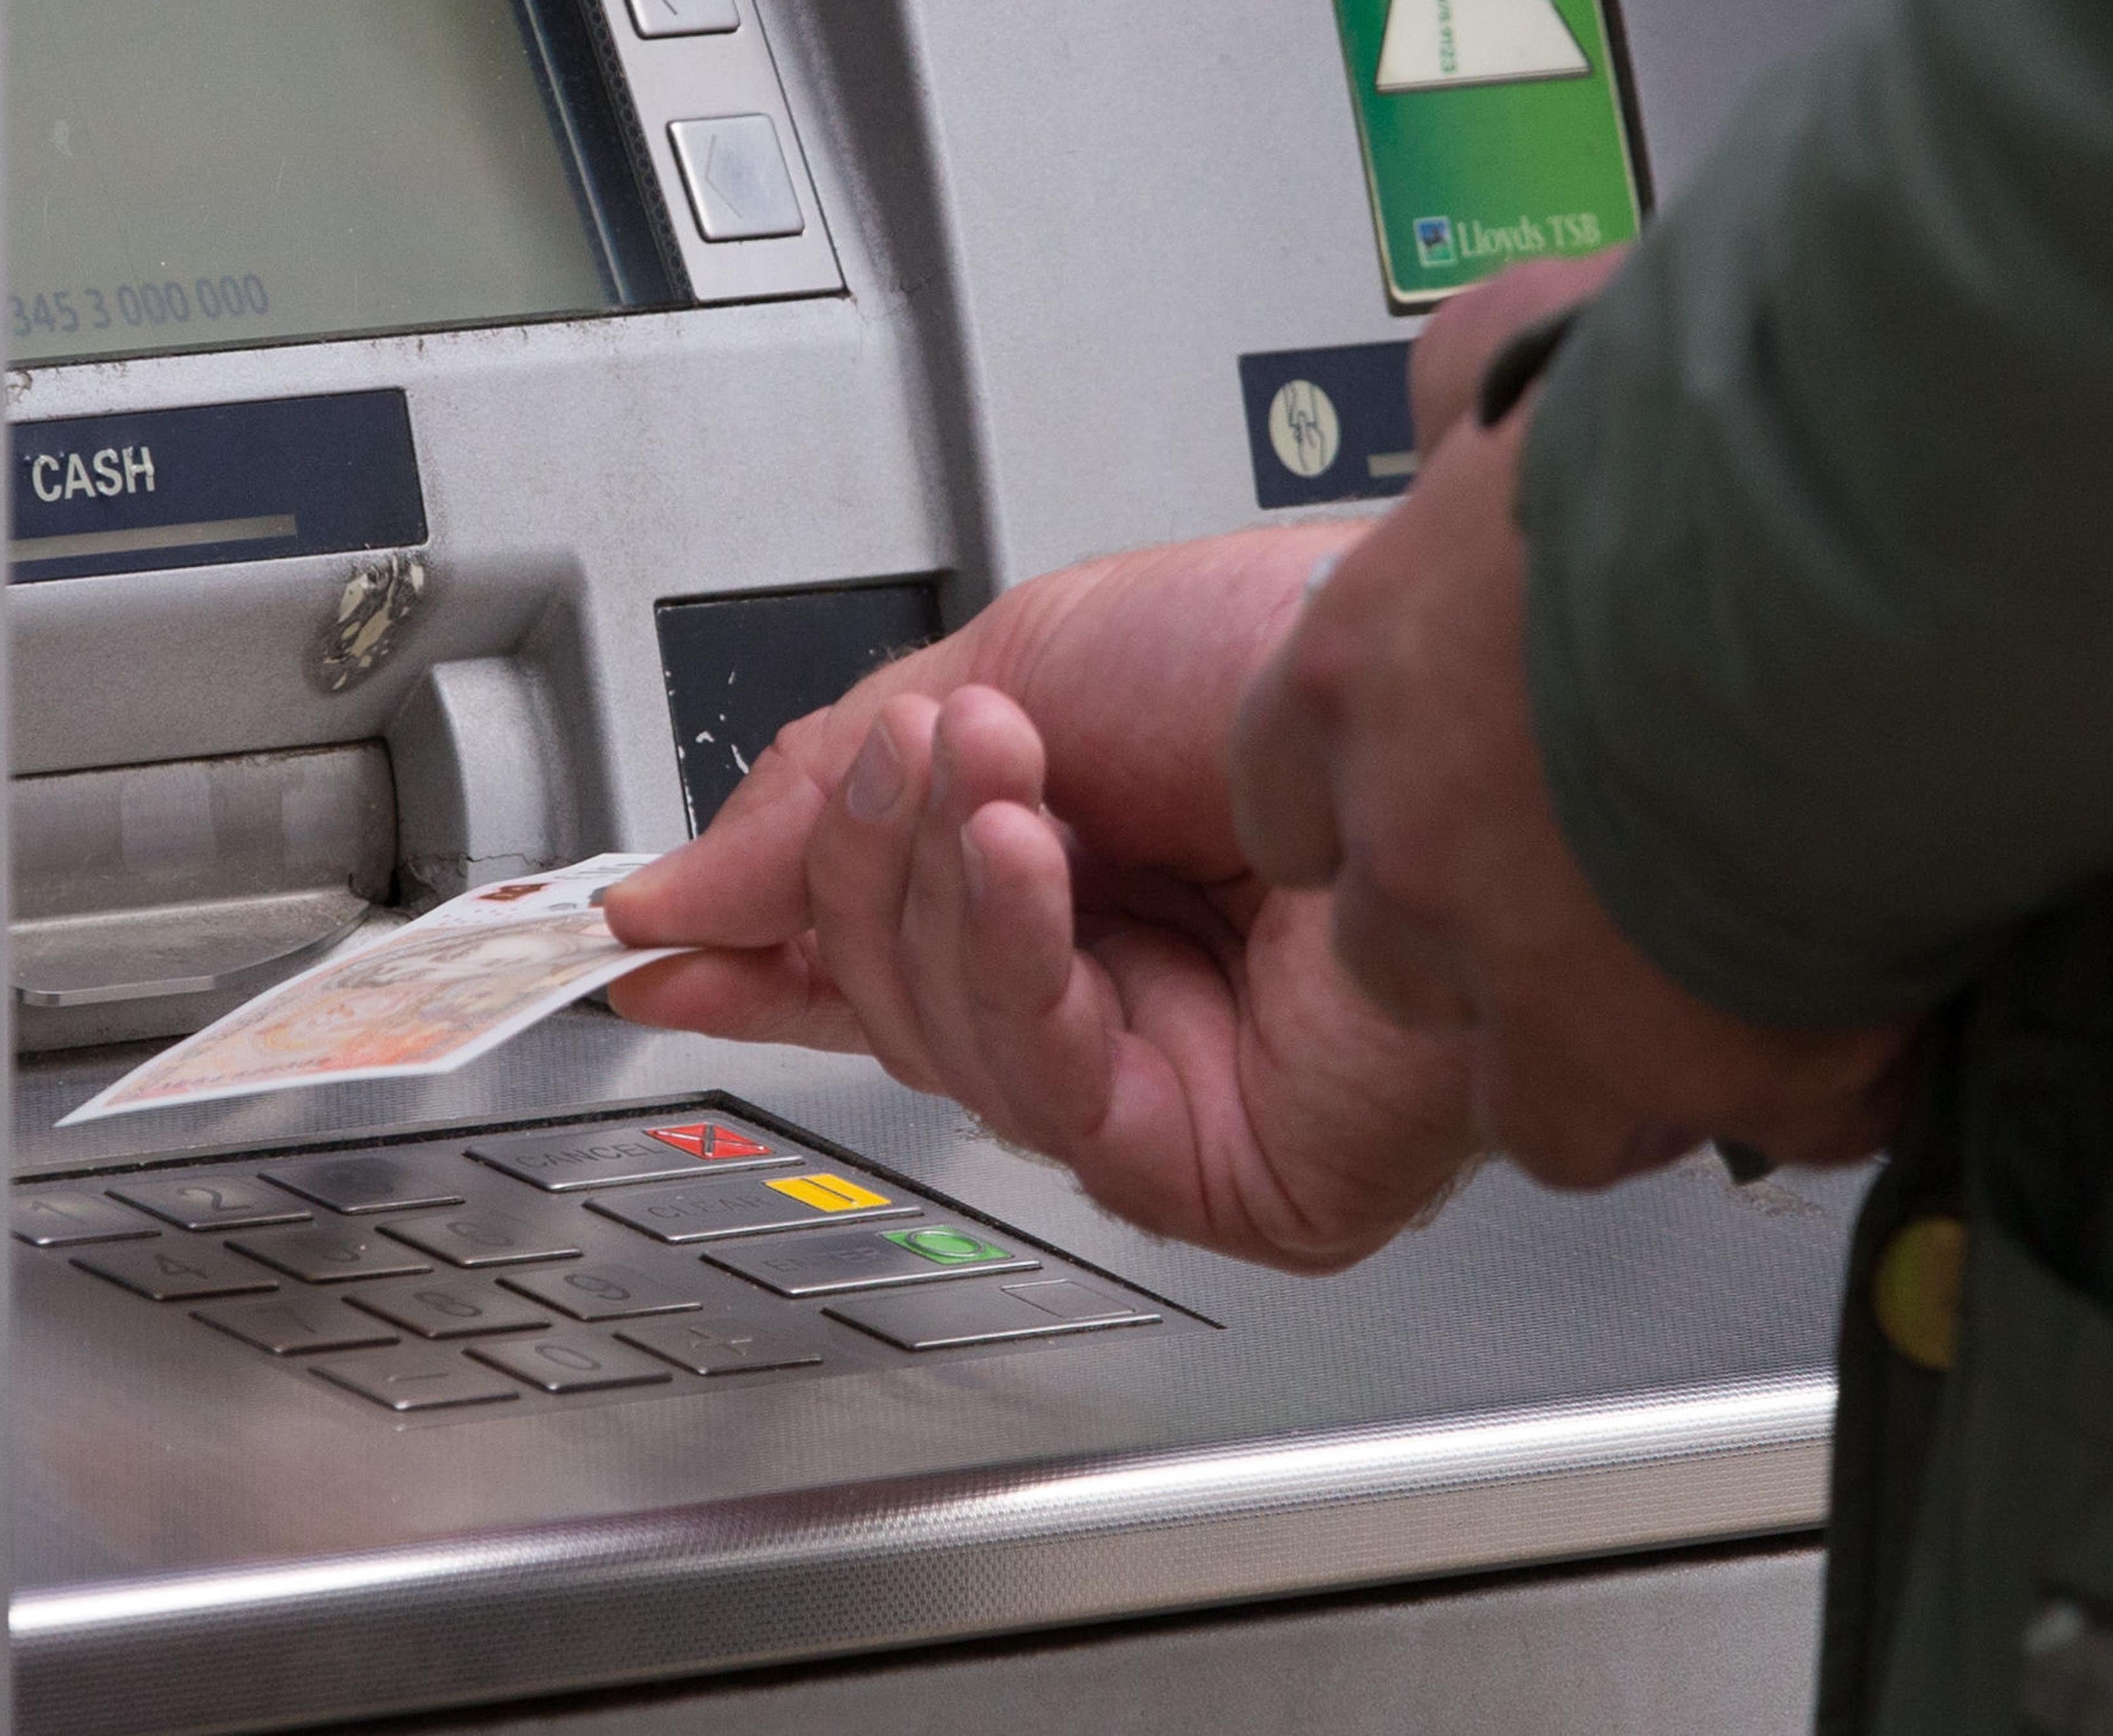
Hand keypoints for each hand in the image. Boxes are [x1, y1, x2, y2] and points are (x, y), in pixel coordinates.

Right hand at [604, 528, 1477, 1270]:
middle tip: (922, 754)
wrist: (1466, 687)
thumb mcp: (1020, 656)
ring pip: (948, 1042)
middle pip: (886, 989)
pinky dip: (1014, 961)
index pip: (871, 942)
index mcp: (1065, 877)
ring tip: (991, 769)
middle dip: (871, 858)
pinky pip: (1048, 1092)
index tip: (646, 930)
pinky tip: (1030, 861)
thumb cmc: (1294, 659)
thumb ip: (834, 781)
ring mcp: (1159, 1085)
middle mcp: (1109, 988)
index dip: (752, 939)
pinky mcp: (1215, 1168)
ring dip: (945, 886)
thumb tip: (679, 888)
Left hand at [1232, 268, 1918, 1185]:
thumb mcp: (1542, 356)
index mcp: (1359, 682)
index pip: (1288, 804)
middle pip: (1402, 959)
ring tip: (1743, 978)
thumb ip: (1473, 399)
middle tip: (1625, 887)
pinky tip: (1881, 1004)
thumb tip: (1461, 403)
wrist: (1889, 537)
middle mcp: (1417, 849)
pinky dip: (1811, 1083)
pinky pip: (1747, 1119)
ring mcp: (1538, 978)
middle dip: (1503, 942)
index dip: (1376, 811)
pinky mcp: (1694, 1062)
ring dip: (1631, 1053)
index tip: (1458, 800)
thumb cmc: (1729, 423)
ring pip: (1539, 1093)